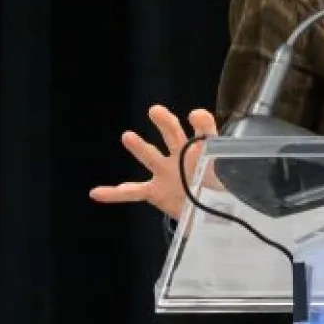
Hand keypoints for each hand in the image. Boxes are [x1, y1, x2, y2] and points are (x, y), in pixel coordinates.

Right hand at [88, 104, 217, 220]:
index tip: (196, 116)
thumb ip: (226, 159)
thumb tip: (220, 147)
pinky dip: (115, 193)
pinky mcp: (155, 191)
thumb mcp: (227, 173)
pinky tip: (97, 192)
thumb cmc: (219, 188)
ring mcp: (166, 172)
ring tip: (128, 136)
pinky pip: (133, 191)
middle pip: (172, 134)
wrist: (210, 211)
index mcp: (202, 149)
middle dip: (164, 122)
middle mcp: (181, 156)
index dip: (201, 123)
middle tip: (155, 111)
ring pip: (151, 156)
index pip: (203, 131)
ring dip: (140, 147)